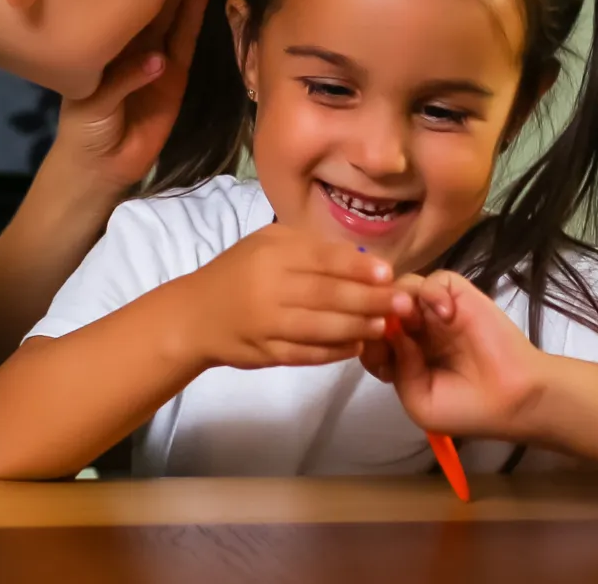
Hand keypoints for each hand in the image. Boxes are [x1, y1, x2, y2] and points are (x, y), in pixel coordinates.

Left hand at [52, 0, 208, 192]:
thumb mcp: (90, 98)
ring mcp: (157, 58)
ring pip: (171, 14)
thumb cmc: (83, 126)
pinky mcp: (177, 78)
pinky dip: (193, 18)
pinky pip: (186, 43)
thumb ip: (121, 80)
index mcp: (104, 39)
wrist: (99, 164)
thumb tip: (158, 61)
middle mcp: (132, 42)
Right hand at [167, 224, 411, 369]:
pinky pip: (309, 354)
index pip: (323, 260)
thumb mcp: (266, 243)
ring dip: (359, 327)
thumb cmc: (237, 272)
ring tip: (385, 325)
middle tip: (402, 303)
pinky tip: (357, 345)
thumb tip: (359, 260)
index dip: (359, 268)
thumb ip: (309, 246)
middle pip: (329, 295)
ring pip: (323, 327)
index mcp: (271, 255)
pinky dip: (336, 352)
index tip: (388, 274)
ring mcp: (268, 325)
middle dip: (371, 299)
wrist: (195, 316)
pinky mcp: (268, 353)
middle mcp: (270, 288)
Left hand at [358, 271, 547, 439]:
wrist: (515, 398)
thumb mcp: (419, 402)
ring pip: (402, 288)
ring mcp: (435, 312)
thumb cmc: (467, 408)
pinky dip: (433, 292)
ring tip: (417, 324)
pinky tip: (446, 315)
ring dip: (401, 303)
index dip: (365, 341)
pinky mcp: (459, 296)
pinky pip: (435, 279)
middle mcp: (414, 330)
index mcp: (401, 356)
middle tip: (392, 334)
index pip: (367, 336)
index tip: (381, 358)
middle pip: (379, 307)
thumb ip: (398, 369)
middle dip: (378, 317)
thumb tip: (393, 334)